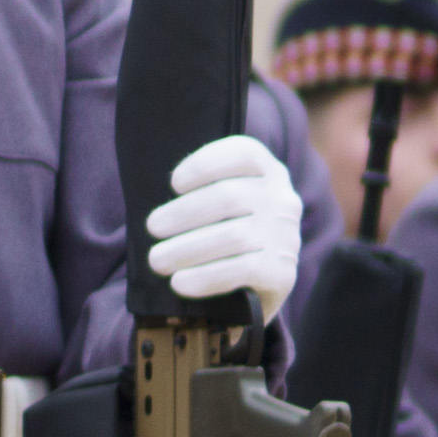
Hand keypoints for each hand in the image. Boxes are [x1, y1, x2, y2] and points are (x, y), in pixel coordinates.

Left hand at [143, 130, 302, 319]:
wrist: (254, 282)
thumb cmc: (220, 230)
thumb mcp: (215, 202)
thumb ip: (197, 190)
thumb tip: (152, 196)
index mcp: (267, 172)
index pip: (244, 154)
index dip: (206, 164)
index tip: (174, 183)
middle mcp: (282, 200)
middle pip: (229, 197)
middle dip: (183, 213)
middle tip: (153, 228)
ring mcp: (285, 236)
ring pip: (233, 237)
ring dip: (186, 249)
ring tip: (157, 260)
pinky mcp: (281, 271)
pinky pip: (241, 271)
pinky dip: (205, 277)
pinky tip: (179, 282)